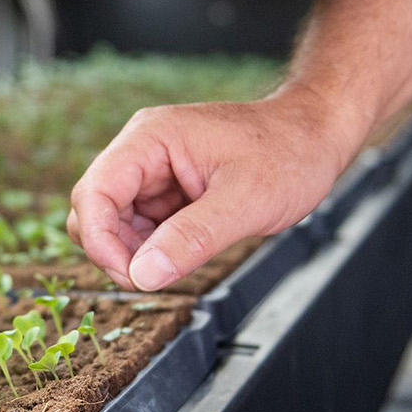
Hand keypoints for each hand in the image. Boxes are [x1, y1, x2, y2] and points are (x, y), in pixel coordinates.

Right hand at [67, 90, 362, 290]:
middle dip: (115, 249)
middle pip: (95, 207)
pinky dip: (153, 246)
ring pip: (114, 220)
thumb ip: (192, 238)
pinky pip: (141, 223)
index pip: (95, 192)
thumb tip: (143, 276)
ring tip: (179, 262)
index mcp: (151, 138)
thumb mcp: (246, 201)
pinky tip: (184, 252)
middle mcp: (142, 148)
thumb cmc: (290, 152)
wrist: (317, 133)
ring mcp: (153, 167)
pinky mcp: (166, 186)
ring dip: (135, 250)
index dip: (100, 240)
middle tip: (153, 278)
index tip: (131, 278)